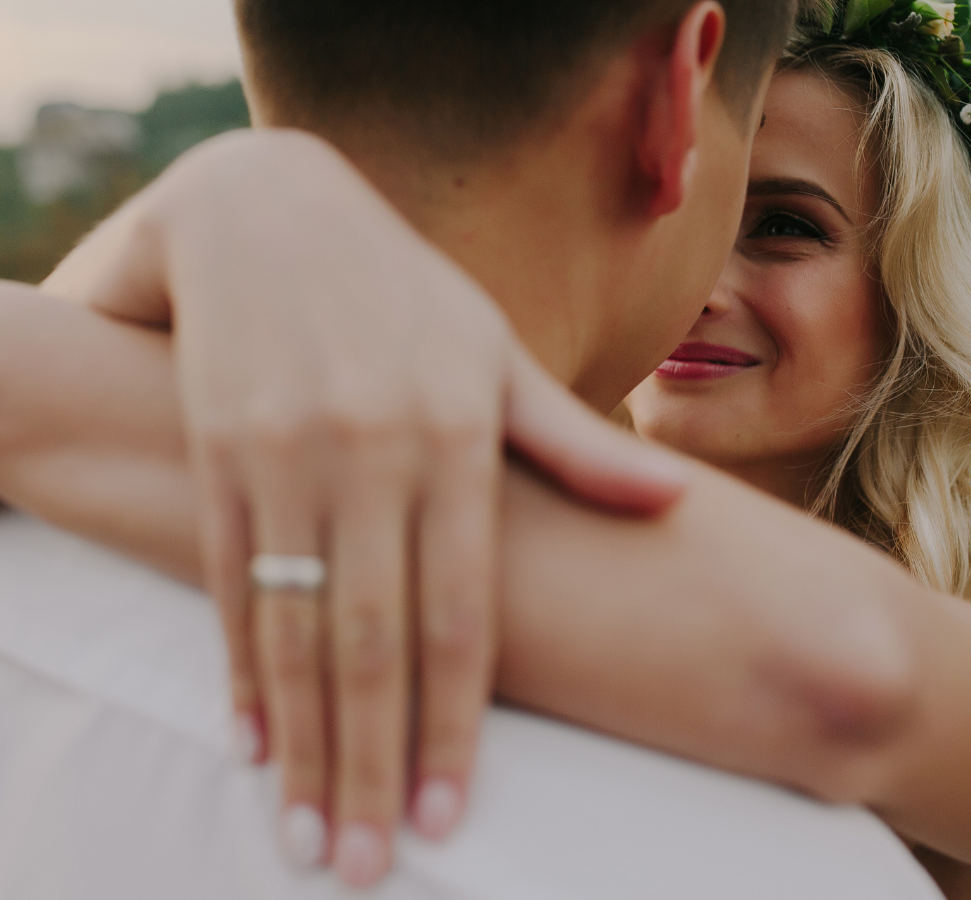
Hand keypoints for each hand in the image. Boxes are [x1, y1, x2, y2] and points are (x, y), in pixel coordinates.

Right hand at [45, 128, 687, 886]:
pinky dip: (239, 666)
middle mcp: (370, 451)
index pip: (462, 612)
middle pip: (372, 640)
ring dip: (303, 741)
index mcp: (456, 436)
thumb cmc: (406, 293)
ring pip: (295, 626)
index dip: (456, 724)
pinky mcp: (216, 448)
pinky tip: (251, 740)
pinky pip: (228, 577)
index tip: (452, 817)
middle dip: (373, 763)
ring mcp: (285, 451)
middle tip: (366, 868)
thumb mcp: (496, 352)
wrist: (265, 209)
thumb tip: (673, 505)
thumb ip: (575, 444)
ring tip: (309, 835)